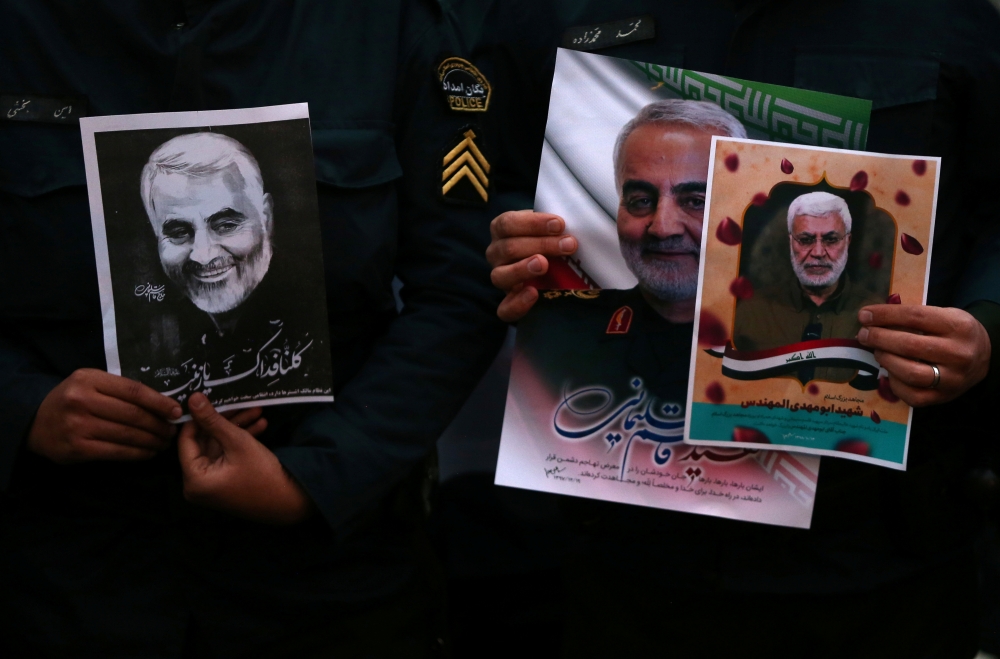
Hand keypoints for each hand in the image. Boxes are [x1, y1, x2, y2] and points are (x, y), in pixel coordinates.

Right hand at [27, 368, 181, 463]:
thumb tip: (161, 402)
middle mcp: (82, 401)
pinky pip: (116, 451)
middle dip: (159, 424)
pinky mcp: (77, 448)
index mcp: (89, 379)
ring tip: (164, 443)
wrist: (34, 421)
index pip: (133, 390)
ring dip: (151, 441)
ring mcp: (79, 426)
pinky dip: (137, 453)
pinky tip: (148, 453)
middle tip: (172, 430)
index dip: (159, 402)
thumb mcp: (90, 384)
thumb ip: (118, 389)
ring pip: (127, 434)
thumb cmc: (72, 400)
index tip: (176, 410)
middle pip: (133, 414)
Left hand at [178, 393, 311, 523]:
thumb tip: (192, 398)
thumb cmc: (261, 473)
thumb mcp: (236, 442)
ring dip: (236, 428)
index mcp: (193, 479)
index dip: (198, 418)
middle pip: (205, 442)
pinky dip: (239, 442)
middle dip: (224, 421)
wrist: (289, 500)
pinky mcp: (225, 483)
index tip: (211, 398)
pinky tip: (260, 426)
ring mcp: (212, 485)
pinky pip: (227, 457)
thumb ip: (212, 420)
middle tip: (240, 403)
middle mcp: (197, 485)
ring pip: (219, 447)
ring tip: (257, 411)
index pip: (186, 440)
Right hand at [486, 210, 577, 322]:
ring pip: (500, 276)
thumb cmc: (551, 240)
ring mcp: (500, 278)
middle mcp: (496, 253)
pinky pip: (504, 309)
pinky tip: (534, 294)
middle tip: (568, 244)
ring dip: (522, 269)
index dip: (532, 223)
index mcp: (502, 230)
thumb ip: (556, 225)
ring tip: (543, 265)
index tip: (559, 224)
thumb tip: (576, 221)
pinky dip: (517, 303)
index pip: (508, 224)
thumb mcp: (551, 227)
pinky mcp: (507, 303)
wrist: (555, 270)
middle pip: (508, 248)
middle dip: (541, 245)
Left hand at [857, 304, 991, 406]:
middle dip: (879, 338)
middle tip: (864, 334)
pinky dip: (894, 383)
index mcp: (958, 326)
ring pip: (910, 372)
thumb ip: (913, 317)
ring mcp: (952, 378)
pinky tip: (889, 372)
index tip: (864, 315)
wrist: (984, 356)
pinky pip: (911, 395)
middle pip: (910, 345)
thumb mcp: (943, 315)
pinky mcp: (944, 397)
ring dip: (885, 360)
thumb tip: (872, 318)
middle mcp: (958, 353)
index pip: (915, 317)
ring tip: (876, 351)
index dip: (885, 315)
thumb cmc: (953, 333)